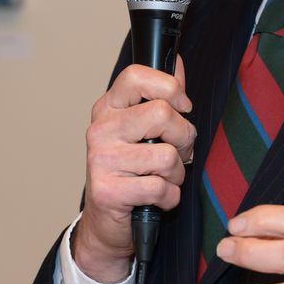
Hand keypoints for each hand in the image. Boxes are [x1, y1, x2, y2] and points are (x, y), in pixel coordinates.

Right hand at [75, 59, 195, 282]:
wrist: (105, 223)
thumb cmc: (129, 173)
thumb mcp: (141, 131)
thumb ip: (161, 96)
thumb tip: (176, 60)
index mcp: (108, 108)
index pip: (137, 76)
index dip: (170, 88)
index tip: (181, 107)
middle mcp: (100, 129)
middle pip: (163, 114)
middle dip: (184, 139)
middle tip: (177, 153)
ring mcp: (101, 160)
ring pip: (166, 156)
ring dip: (177, 174)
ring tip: (163, 179)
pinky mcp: (108, 190)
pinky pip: (161, 188)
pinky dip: (169, 198)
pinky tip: (156, 199)